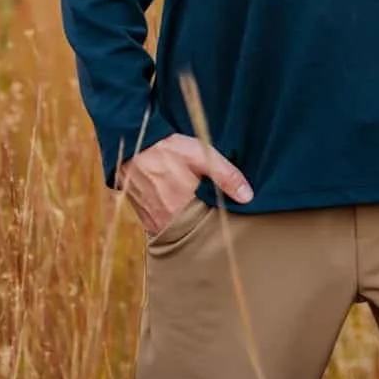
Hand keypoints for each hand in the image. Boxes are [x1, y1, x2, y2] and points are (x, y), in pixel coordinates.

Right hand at [116, 133, 253, 237]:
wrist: (130, 145)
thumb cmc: (167, 149)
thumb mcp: (200, 155)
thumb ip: (226, 175)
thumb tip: (248, 197)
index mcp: (183, 210)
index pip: (208, 229)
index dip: (218, 223)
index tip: (226, 217)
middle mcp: (166, 223)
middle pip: (193, 234)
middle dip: (203, 227)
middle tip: (210, 213)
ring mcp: (152, 225)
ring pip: (178, 233)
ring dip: (187, 225)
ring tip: (194, 210)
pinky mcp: (144, 222)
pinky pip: (163, 230)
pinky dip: (172, 223)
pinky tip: (178, 209)